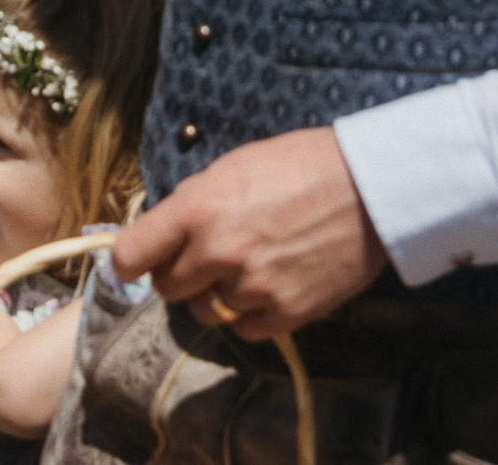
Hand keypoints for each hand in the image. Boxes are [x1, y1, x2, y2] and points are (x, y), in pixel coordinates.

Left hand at [111, 126, 387, 339]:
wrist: (368, 186)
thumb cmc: (296, 166)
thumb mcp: (228, 169)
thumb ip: (190, 206)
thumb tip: (162, 234)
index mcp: (195, 210)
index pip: (131, 255)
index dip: (129, 261)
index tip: (138, 262)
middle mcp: (218, 252)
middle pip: (167, 288)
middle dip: (179, 275)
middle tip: (202, 260)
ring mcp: (254, 285)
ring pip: (207, 312)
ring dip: (217, 296)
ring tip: (245, 270)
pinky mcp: (290, 311)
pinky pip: (247, 330)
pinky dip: (251, 315)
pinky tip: (268, 288)